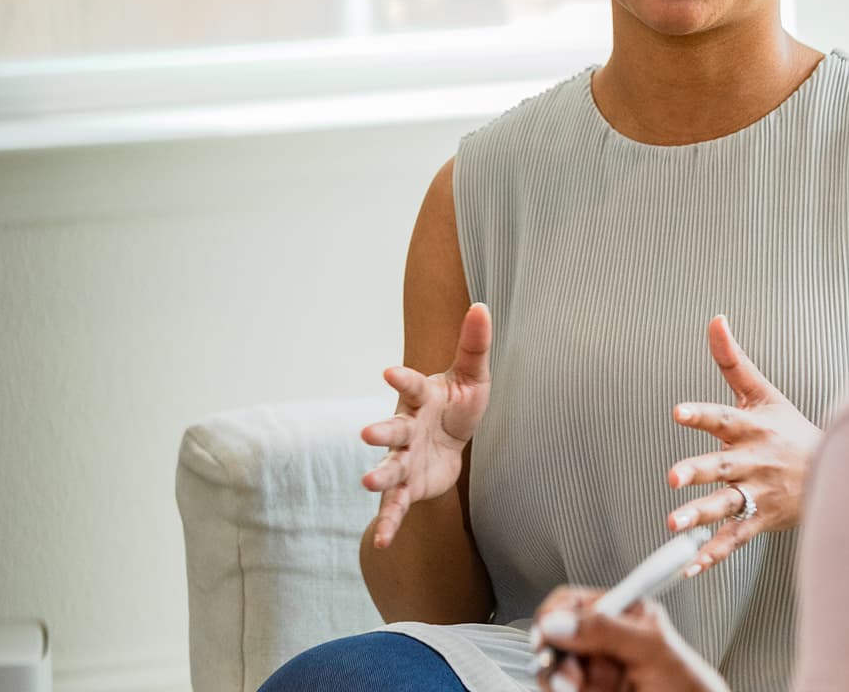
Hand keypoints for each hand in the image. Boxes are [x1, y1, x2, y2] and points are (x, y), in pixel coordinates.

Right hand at [360, 302, 492, 547]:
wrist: (454, 439)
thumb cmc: (459, 402)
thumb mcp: (473, 374)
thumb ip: (475, 343)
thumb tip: (482, 305)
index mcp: (422, 397)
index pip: (412, 385)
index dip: (403, 377)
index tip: (389, 370)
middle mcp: (407, 428)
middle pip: (393, 429)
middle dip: (381, 431)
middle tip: (366, 434)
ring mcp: (405, 458)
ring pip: (390, 467)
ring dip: (379, 475)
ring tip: (366, 483)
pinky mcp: (409, 486)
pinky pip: (396, 505)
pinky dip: (387, 523)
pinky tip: (380, 542)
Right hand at [530, 586, 728, 691]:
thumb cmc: (686, 684)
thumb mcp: (651, 648)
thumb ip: (606, 630)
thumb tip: (560, 622)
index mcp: (619, 614)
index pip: (570, 603)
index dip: (552, 616)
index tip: (545, 635)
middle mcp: (601, 640)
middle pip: (553, 638)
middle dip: (555, 655)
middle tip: (570, 673)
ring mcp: (592, 670)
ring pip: (553, 669)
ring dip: (562, 680)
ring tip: (587, 687)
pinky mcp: (588, 691)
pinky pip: (561, 689)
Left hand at [665, 315, 820, 575]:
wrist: (835, 471)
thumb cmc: (789, 428)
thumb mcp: (764, 391)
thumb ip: (732, 359)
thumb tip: (715, 319)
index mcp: (752, 428)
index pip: (724, 418)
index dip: (701, 414)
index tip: (677, 412)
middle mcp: (753, 461)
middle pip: (722, 466)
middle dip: (697, 471)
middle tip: (672, 476)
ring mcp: (758, 492)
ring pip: (726, 505)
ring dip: (700, 515)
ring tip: (672, 524)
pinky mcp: (761, 519)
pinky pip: (735, 539)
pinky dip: (713, 554)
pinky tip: (690, 565)